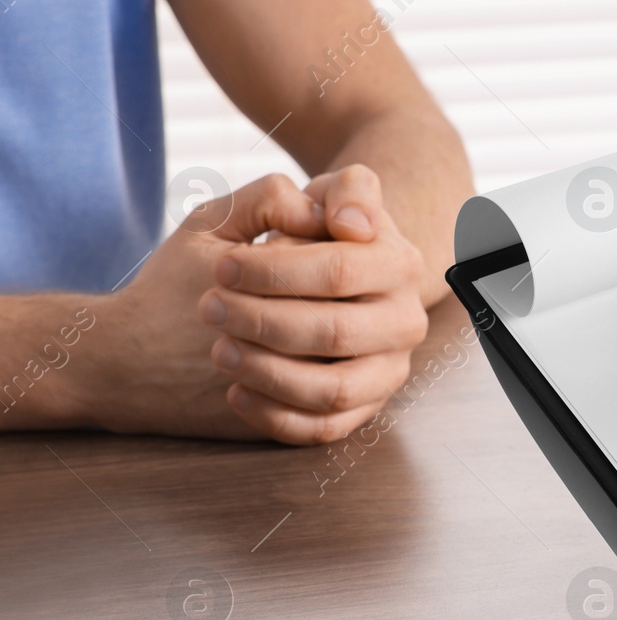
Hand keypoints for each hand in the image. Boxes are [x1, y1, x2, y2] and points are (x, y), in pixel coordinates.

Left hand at [202, 165, 428, 442]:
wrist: (303, 283)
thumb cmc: (294, 237)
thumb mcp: (298, 199)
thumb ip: (322, 191)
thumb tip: (348, 223)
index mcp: (397, 261)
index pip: (341, 270)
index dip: (275, 271)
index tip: (221, 266)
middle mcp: (404, 318)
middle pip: (334, 331)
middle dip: (260, 321)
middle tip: (210, 309)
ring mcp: (389, 369)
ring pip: (333, 389)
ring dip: (266, 373)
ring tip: (220, 350)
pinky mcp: (365, 407)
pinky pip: (326, 428)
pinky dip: (276, 416)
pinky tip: (236, 392)